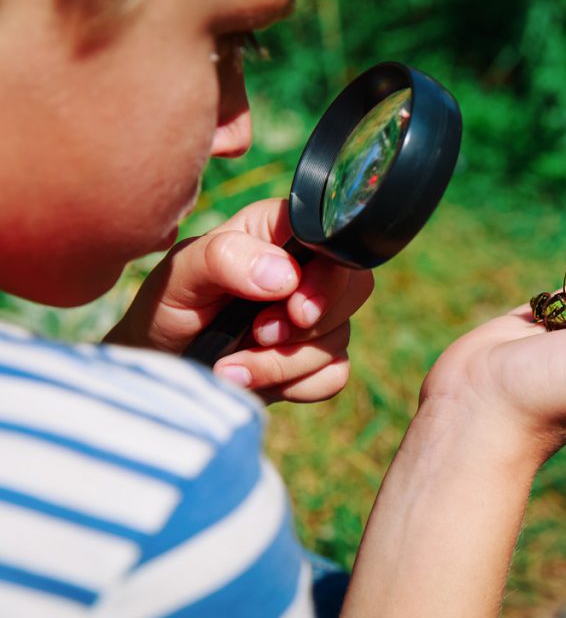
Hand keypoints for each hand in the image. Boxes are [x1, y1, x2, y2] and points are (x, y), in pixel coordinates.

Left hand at [106, 198, 372, 402]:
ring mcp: (317, 316)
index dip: (326, 275)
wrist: (159, 365)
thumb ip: (226, 259)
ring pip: (339, 339)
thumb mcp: (181, 274)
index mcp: (279, 232)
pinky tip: (252, 381)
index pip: (333, 236)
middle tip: (259, 333)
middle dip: (307, 324)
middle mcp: (307, 269)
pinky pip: (333, 375)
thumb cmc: (168, 306)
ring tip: (231, 366)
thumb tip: (285, 276)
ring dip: (283, 363)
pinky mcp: (316, 359)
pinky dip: (294, 385)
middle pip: (353, 288)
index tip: (294, 306)